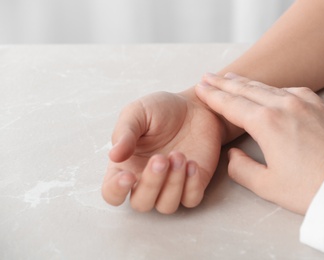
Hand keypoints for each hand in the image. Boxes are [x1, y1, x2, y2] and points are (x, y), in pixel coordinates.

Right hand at [102, 90, 223, 213]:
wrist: (195, 106)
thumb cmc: (161, 110)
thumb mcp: (138, 113)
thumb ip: (125, 133)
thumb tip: (114, 156)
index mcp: (127, 166)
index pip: (112, 192)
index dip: (116, 191)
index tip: (128, 176)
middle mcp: (147, 180)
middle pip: (141, 203)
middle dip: (151, 184)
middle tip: (161, 158)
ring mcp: (172, 185)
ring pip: (166, 206)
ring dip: (173, 184)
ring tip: (179, 155)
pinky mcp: (195, 183)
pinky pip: (191, 199)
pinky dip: (191, 186)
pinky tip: (192, 163)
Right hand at [195, 73, 323, 214]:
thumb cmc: (310, 188)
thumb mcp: (267, 185)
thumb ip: (241, 168)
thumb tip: (233, 155)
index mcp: (266, 123)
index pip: (231, 104)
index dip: (212, 96)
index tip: (200, 88)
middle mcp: (284, 104)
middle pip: (246, 89)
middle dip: (224, 83)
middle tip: (208, 76)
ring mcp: (304, 102)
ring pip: (267, 86)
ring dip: (246, 82)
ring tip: (231, 78)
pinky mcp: (320, 105)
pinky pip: (290, 89)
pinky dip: (272, 87)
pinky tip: (268, 90)